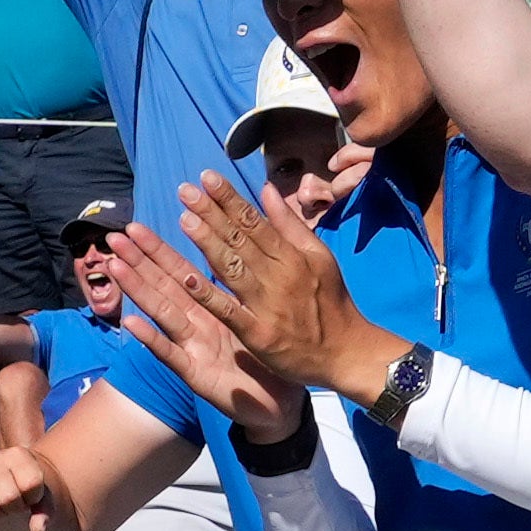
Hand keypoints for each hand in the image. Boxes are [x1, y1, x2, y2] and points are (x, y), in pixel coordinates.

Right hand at [92, 223, 305, 447]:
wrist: (280, 403)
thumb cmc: (270, 357)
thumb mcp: (257, 313)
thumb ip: (241, 281)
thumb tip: (236, 242)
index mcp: (212, 307)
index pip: (181, 271)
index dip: (159, 248)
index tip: (138, 224)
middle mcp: (197, 324)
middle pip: (164, 286)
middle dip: (139, 261)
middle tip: (113, 236)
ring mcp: (193, 349)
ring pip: (162, 313)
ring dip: (138, 290)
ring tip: (116, 267)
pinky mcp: (197, 375)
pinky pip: (172, 355)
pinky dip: (153, 340)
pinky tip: (132, 324)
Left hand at [167, 172, 392, 403]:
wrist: (346, 352)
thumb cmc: (330, 302)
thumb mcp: (319, 257)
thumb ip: (290, 224)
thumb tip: (267, 189)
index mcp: (292, 256)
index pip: (254, 222)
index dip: (230, 198)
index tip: (206, 177)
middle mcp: (279, 276)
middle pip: (240, 240)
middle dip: (211, 213)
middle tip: (185, 190)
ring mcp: (268, 306)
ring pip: (233, 269)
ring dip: (208, 244)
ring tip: (185, 219)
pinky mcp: (259, 335)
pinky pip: (231, 312)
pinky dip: (210, 297)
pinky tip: (189, 280)